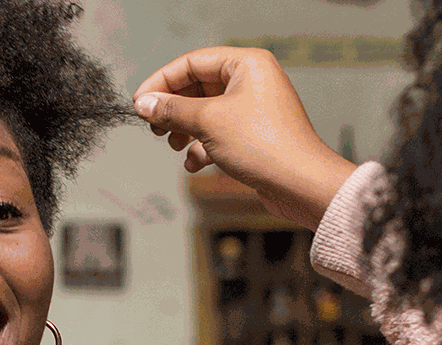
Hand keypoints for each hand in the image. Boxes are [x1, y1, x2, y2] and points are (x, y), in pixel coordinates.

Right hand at [133, 47, 358, 229]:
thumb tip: (145, 104)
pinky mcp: (255, 136)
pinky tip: (194, 163)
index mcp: (246, 64)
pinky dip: (203, 147)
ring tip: (172, 144)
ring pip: (207, 113)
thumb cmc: (266, 146)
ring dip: (185, 129)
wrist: (301, 184)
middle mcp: (252, 81)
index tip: (140, 103)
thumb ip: (172, 110)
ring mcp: (254, 109)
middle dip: (174, 109)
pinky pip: (220, 134)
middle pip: (198, 87)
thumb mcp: (208, 122)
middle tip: (154, 126)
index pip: (192, 62)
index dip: (162, 82)